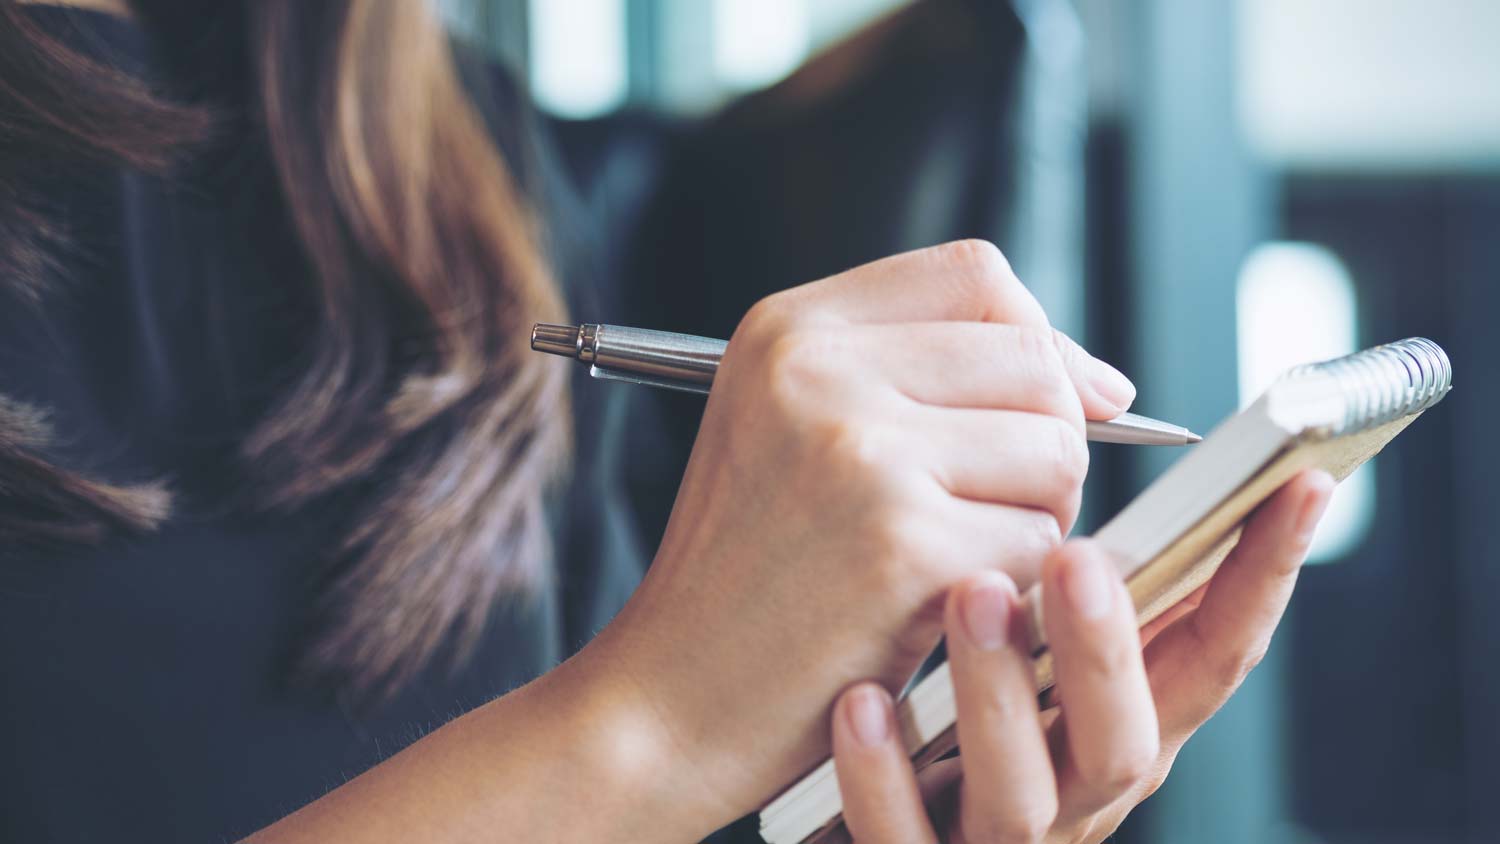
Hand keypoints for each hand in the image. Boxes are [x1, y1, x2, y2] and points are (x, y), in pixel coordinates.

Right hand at [572, 241, 1136, 836]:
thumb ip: (919, 376)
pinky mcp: (900, 545)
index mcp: (788, 329)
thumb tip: (1106, 386)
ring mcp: (858, 452)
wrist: (669, 703)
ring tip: (952, 561)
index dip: (1041, 339)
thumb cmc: (746, 578)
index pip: (977, 276)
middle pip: (1034, 363)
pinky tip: (940, 614)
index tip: (1067, 403)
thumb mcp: (792, 430)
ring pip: (1056, 451)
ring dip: (1035, 519)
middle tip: (985, 512)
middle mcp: (817, 369)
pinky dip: (1016, 592)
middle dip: (1046, 444)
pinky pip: (1041, 546)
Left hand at [829, 469, 1334, 842]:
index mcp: (1117, 720)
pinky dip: (883, 776)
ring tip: (970, 598)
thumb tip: (1099, 400)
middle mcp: (1072, 786)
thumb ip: (1071, 564)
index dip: (1263, 577)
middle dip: (1109, 650)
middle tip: (1079, 557)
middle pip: (1125, 739)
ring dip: (999, 696)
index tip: (1298, 483)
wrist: (841, 811)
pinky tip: (862, 702)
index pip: (1213, 653)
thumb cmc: (946, 710)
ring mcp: (993, 836)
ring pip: (1021, 793)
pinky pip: (899, 836)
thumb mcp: (1035, 641)